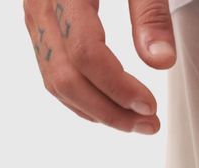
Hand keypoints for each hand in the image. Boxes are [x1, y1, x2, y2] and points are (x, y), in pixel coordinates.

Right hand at [23, 1, 175, 133]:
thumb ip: (151, 13)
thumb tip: (162, 60)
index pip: (85, 54)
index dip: (118, 88)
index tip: (149, 107)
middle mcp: (41, 4)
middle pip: (66, 77)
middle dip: (109, 111)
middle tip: (148, 124)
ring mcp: (36, 15)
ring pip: (55, 80)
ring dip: (96, 112)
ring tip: (135, 123)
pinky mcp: (41, 23)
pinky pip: (52, 71)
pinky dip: (81, 99)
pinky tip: (109, 107)